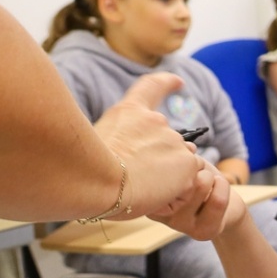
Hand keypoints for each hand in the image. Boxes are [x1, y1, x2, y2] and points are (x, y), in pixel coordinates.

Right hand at [92, 73, 202, 213]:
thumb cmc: (85, 169)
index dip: (168, 83)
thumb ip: (120, 139)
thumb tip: (135, 152)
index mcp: (129, 112)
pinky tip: (158, 196)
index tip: (179, 82)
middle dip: (160, 160)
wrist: (97, 182)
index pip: (152, 87)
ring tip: (144, 188)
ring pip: (183, 161)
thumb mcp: (93, 141)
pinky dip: (180, 190)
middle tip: (136, 178)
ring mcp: (174, 140)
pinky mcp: (188, 162)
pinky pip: (192, 179)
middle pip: (169, 141)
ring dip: (170, 176)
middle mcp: (156, 121)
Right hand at [150, 157, 241, 239]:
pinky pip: (217, 199)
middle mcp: (157, 213)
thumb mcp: (183, 167)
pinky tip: (219, 185)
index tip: (179, 159)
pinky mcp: (202, 231)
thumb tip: (184, 148)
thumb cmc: (200, 184)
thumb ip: (177, 158)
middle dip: (193, 165)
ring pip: (199, 185)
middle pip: (178, 175)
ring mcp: (179, 225)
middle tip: (197, 171)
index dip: (173, 159)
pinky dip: (223, 185)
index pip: (152, 172)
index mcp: (145, 194)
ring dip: (209, 175)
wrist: (225, 210)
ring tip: (208, 179)